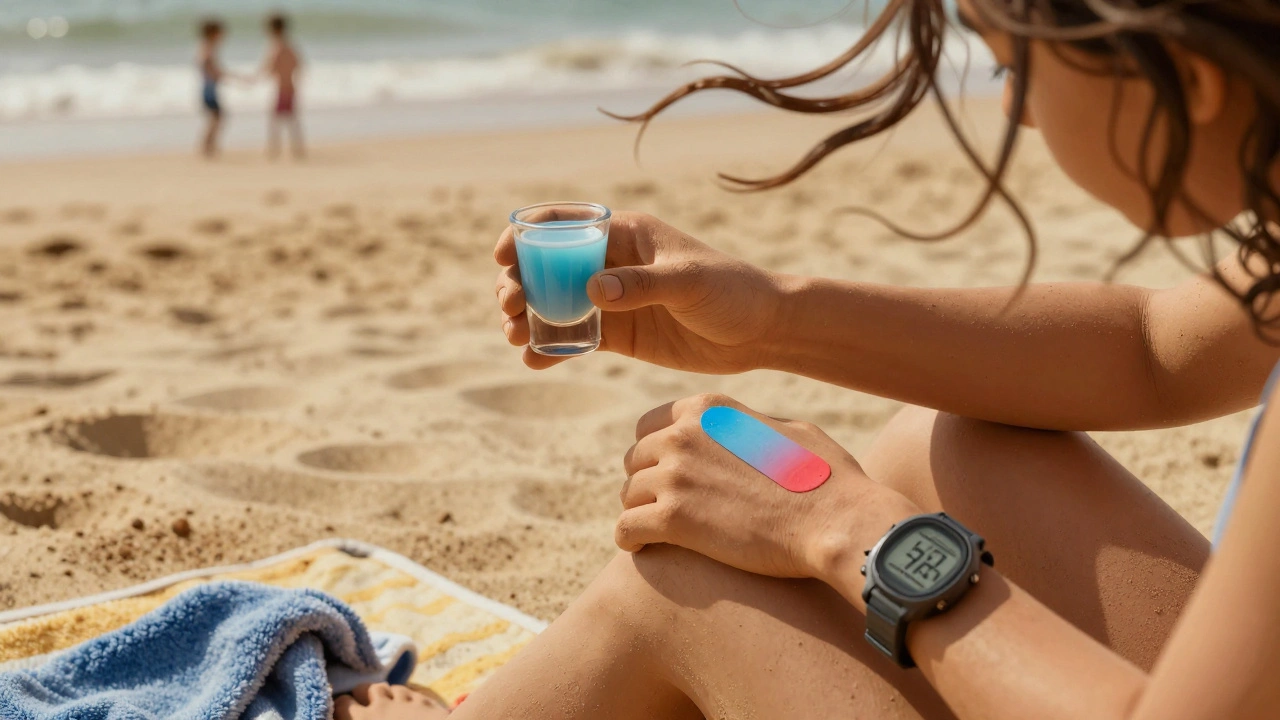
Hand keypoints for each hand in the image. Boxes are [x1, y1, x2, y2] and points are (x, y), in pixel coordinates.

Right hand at [494, 212, 783, 372]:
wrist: (761, 332)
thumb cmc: (732, 292)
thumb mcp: (689, 283)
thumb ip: (642, 284)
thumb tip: (592, 289)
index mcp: (626, 233)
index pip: (563, 224)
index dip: (525, 235)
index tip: (503, 257)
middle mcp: (611, 262)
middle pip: (547, 266)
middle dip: (520, 282)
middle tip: (511, 306)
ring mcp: (611, 299)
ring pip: (554, 303)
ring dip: (528, 316)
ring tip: (514, 336)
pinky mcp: (618, 333)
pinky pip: (574, 338)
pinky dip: (550, 347)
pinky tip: (534, 361)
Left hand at [616, 393, 917, 581]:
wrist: (837, 522)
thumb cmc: (828, 480)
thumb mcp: (789, 431)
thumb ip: (749, 427)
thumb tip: (741, 431)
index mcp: (709, 409)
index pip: (650, 424)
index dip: (655, 452)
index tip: (666, 474)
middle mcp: (683, 435)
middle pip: (635, 460)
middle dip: (647, 484)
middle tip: (665, 510)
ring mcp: (675, 475)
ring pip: (629, 496)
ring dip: (642, 514)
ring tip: (661, 535)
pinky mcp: (673, 519)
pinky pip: (626, 530)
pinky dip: (631, 542)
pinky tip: (646, 551)